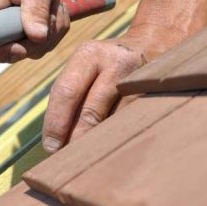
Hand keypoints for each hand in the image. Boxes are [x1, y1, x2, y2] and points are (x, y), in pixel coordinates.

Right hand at [0, 0, 67, 62]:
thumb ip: (37, 7)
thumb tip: (37, 37)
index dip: (2, 50)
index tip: (24, 44)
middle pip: (8, 51)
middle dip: (37, 41)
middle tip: (53, 16)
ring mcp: (4, 31)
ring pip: (28, 51)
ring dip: (50, 35)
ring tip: (54, 8)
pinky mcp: (18, 35)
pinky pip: (37, 46)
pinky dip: (53, 34)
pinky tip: (54, 14)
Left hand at [42, 29, 170, 153]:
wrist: (153, 44)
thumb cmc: (108, 64)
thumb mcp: (86, 65)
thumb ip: (70, 94)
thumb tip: (55, 139)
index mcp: (89, 55)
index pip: (66, 92)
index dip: (56, 124)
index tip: (50, 147)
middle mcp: (115, 63)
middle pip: (90, 111)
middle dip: (76, 140)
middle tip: (67, 161)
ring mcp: (139, 79)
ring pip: (114, 122)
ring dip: (98, 143)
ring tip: (88, 159)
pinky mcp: (156, 95)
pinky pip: (132, 124)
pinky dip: (118, 138)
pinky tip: (111, 149)